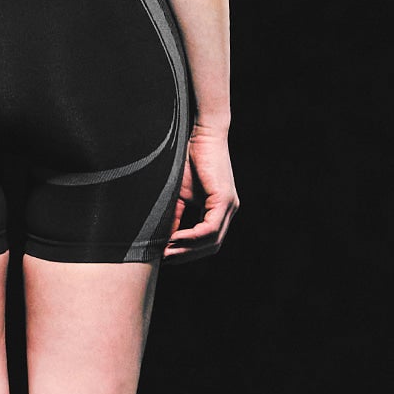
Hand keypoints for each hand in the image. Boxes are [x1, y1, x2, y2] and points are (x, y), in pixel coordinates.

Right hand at [165, 123, 238, 261]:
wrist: (201, 134)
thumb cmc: (189, 159)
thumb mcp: (179, 195)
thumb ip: (176, 217)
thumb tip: (164, 240)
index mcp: (219, 210)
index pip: (207, 242)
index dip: (187, 253)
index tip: (166, 258)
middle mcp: (229, 211)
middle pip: (211, 246)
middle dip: (187, 256)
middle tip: (164, 260)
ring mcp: (229, 206)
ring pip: (212, 241)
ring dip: (188, 250)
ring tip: (166, 252)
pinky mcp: (225, 200)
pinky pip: (210, 229)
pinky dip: (192, 237)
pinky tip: (175, 239)